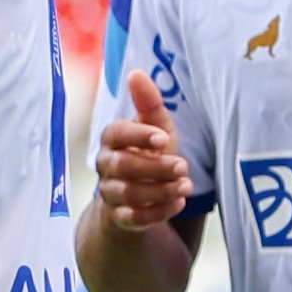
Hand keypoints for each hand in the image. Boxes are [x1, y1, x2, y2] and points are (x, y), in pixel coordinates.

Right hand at [91, 69, 193, 228]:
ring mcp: (110, 193)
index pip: (116, 134)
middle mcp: (105, 165)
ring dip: (161, 191)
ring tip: (186, 186)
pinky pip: (134, 218)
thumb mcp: (154, 127)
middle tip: (183, 166)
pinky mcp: (119, 217)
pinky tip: (178, 203)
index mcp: (111, 139)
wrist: (137, 194)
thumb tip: (136, 73)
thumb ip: (148, 103)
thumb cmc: (147, 153)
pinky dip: (158, 212)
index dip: (138, 135)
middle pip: (124, 166)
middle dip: (155, 167)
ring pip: (130, 194)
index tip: (163, 138)